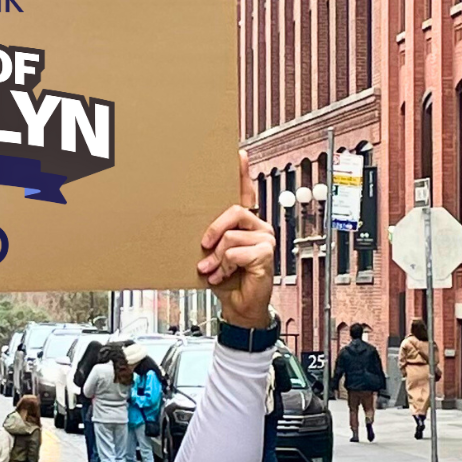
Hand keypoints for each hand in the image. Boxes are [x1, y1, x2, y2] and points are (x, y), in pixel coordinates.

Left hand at [195, 149, 275, 329]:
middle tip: (203, 246)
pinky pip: (235, 253)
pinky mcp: (266, 255)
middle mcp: (258, 227)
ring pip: (231, 236)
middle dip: (213, 229)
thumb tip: (195, 228)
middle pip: (233, 211)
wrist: (238, 307)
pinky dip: (224, 267)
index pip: (246, 193)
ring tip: (212, 270)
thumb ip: (210, 237)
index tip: (239, 154)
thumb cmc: (226, 280)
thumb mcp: (213, 254)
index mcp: (246, 223)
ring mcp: (265, 240)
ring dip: (215, 258)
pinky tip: (223, 276)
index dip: (242, 173)